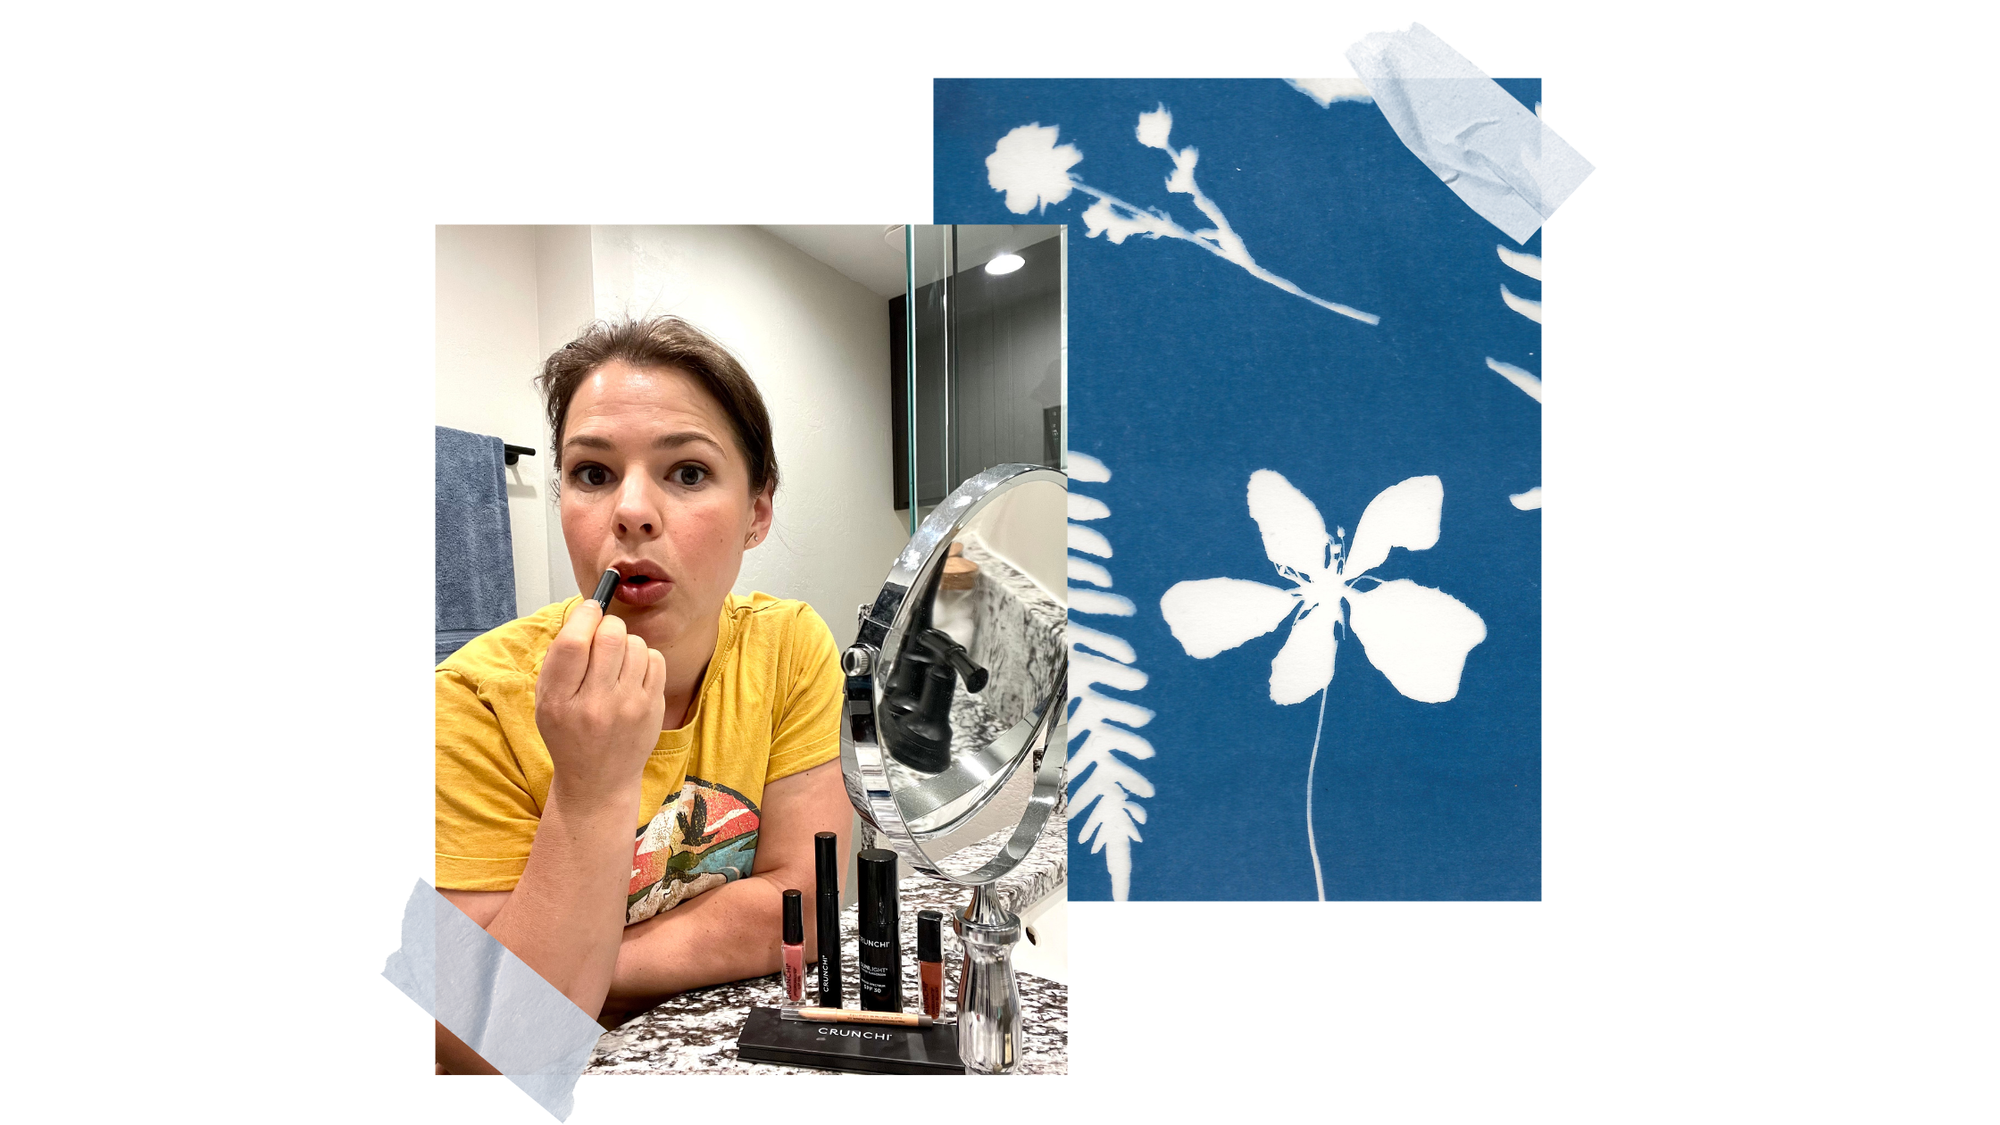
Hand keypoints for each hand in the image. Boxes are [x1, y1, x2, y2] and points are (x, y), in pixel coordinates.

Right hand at [534, 601, 665, 807]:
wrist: (598, 779)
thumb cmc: (569, 733)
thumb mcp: (547, 701)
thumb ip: (560, 659)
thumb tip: (586, 614)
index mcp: (560, 700)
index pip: (572, 643)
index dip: (583, 616)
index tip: (588, 609)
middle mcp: (596, 704)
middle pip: (610, 636)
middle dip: (607, 624)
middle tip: (602, 635)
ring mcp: (629, 707)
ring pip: (636, 643)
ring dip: (625, 642)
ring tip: (616, 661)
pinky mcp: (653, 708)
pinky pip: (655, 659)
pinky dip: (643, 657)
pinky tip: (632, 673)